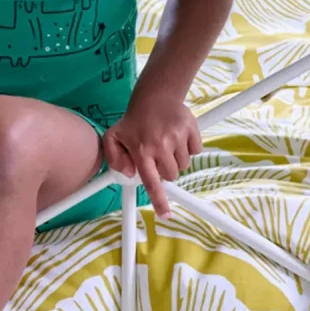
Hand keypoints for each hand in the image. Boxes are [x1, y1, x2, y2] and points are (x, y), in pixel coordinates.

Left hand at [103, 95, 201, 218]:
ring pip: (184, 165)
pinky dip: (189, 148)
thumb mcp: (113, 137)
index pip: (151, 182)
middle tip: (158, 157)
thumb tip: (129, 173)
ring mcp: (178, 137)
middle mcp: (160, 145)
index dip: (159, 201)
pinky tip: (178, 137)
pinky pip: (196, 150)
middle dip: (165, 170)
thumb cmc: (134, 120)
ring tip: (166, 145)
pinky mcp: (191, 129)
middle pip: (171, 175)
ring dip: (176, 159)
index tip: (166, 215)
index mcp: (141, 151)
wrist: (155, 96)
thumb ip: (114, 158)